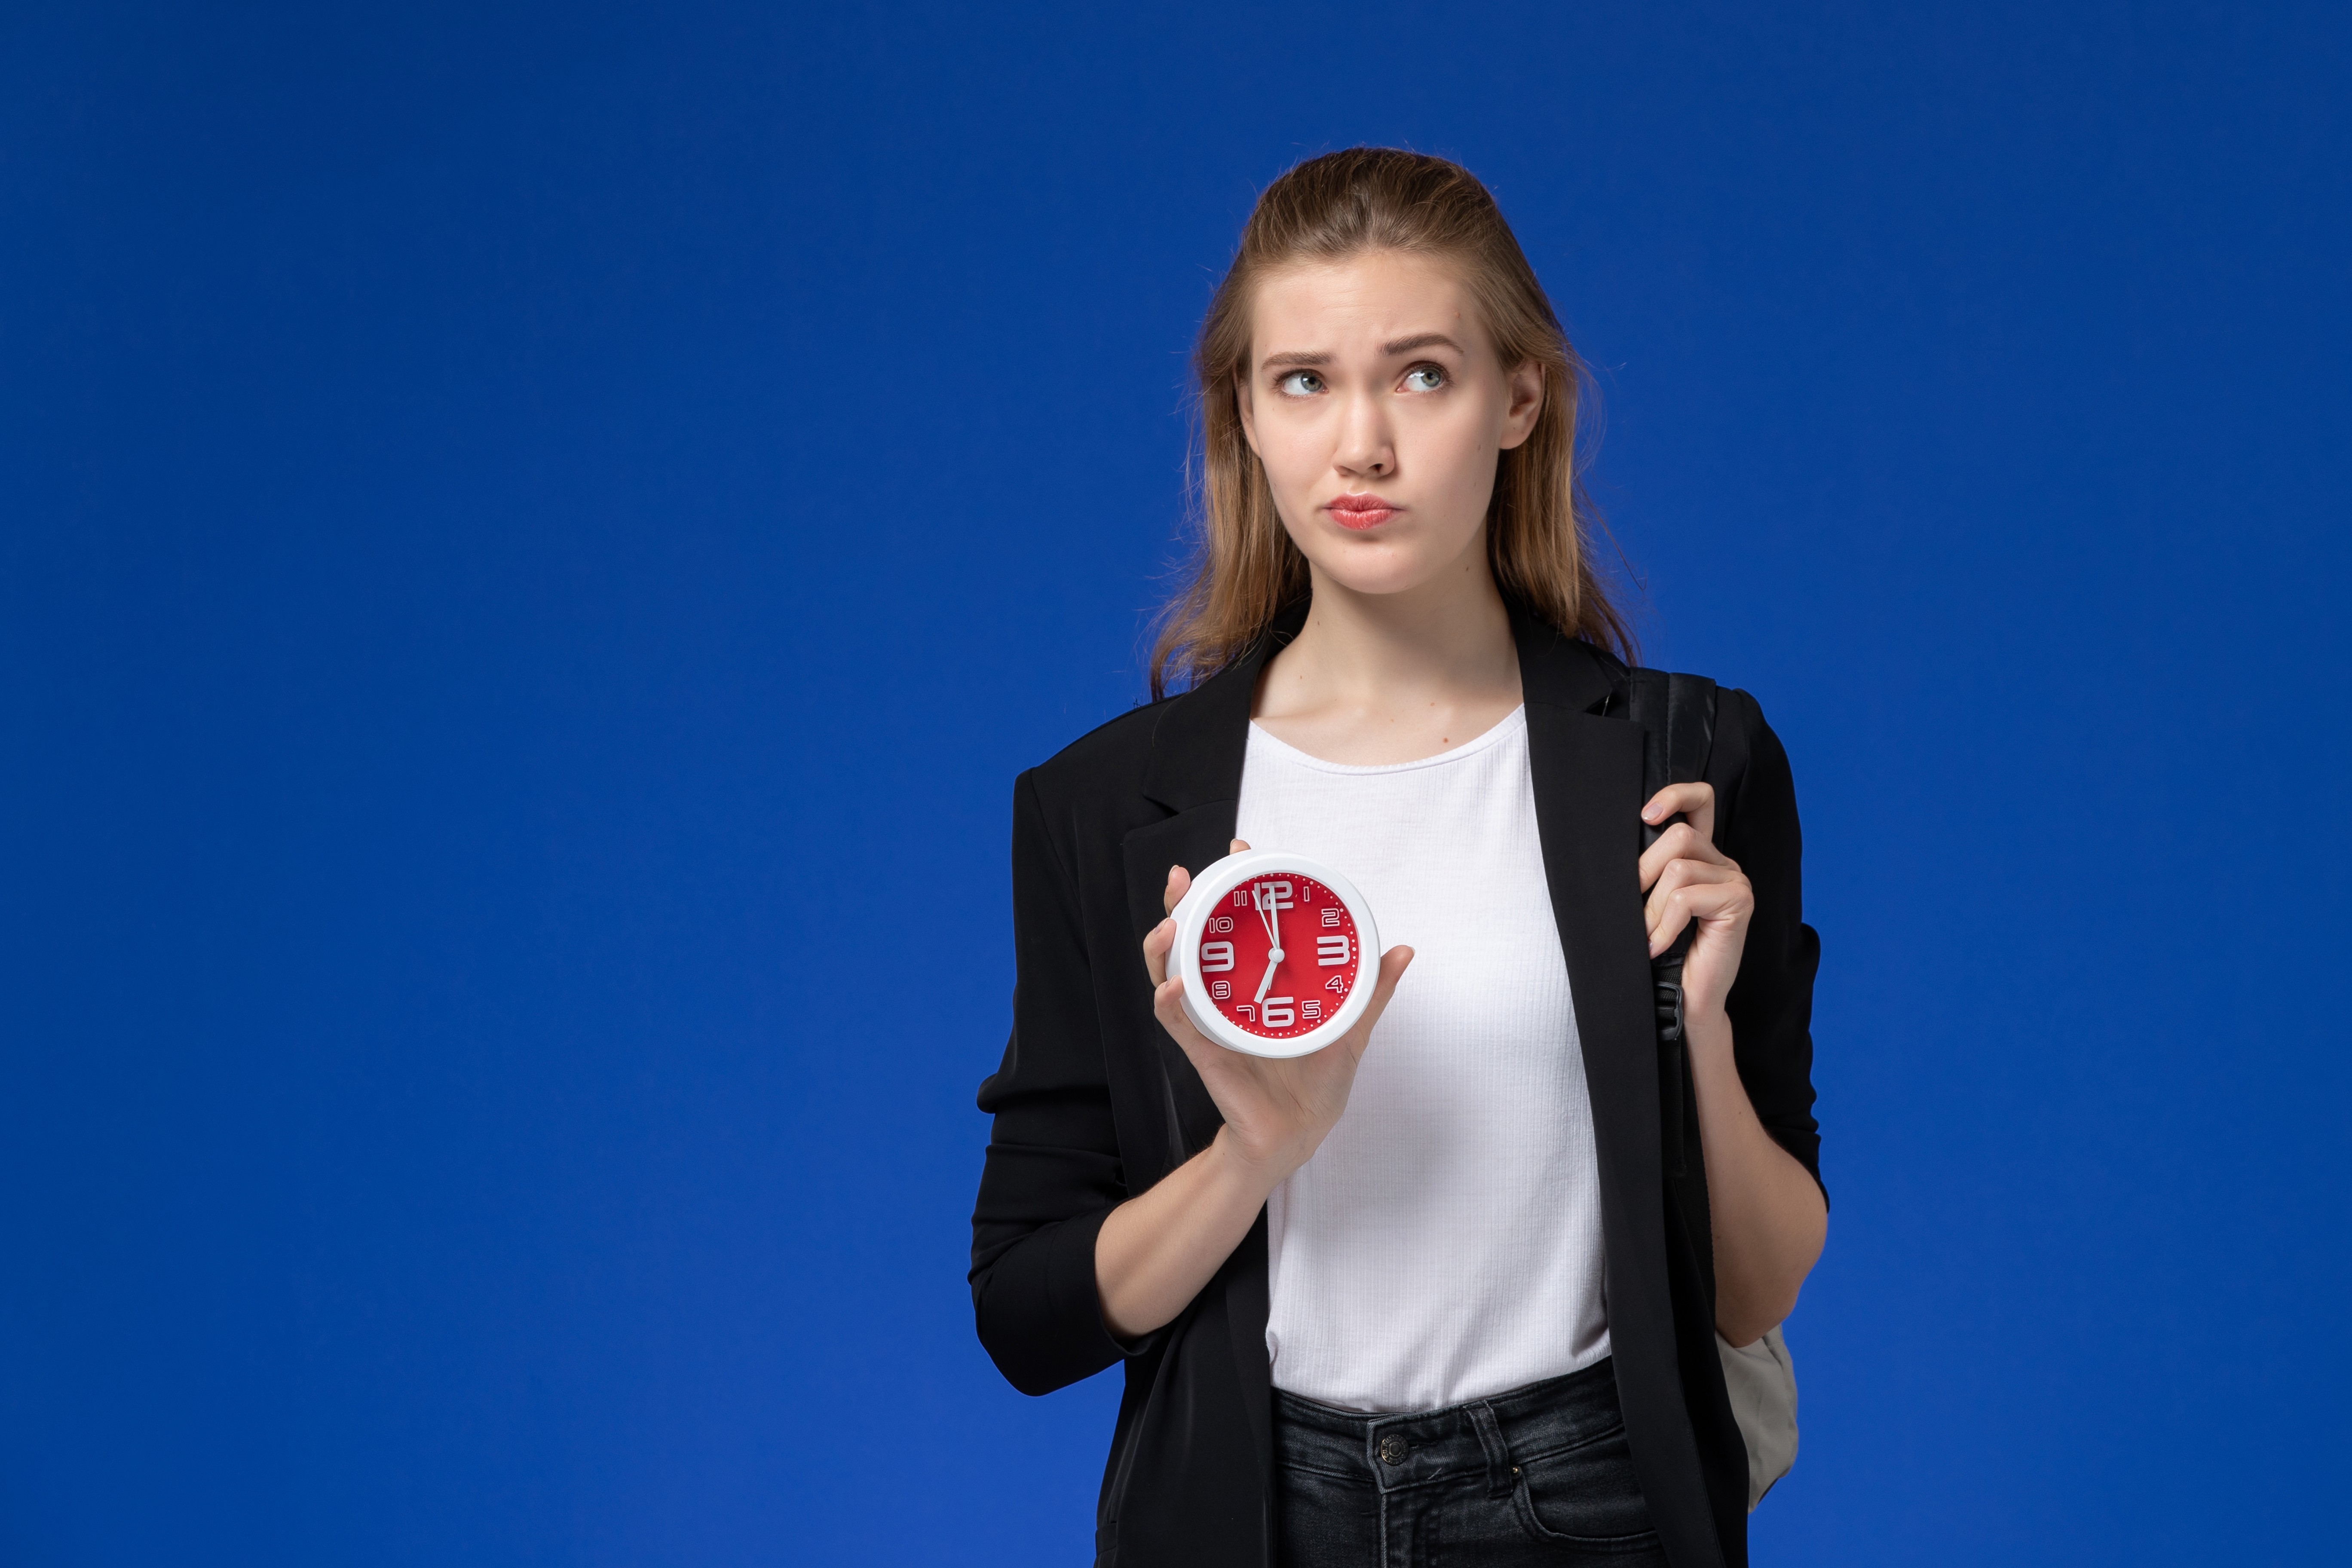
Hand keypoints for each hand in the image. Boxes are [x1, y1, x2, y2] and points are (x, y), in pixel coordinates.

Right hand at [1142, 839, 1413, 1183]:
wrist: (1299, 1135)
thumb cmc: (1318, 1084)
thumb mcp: (1350, 1029)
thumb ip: (1371, 991)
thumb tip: (1402, 949)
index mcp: (1253, 984)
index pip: (1232, 926)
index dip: (1229, 885)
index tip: (1240, 849)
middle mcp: (1224, 997)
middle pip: (1188, 941)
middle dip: (1179, 904)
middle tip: (1183, 876)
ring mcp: (1210, 1022)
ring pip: (1169, 976)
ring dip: (1163, 948)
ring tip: (1170, 924)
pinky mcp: (1205, 1052)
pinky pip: (1177, 1024)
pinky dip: (1170, 1004)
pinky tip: (1171, 987)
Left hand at [1638, 782, 1752, 1030]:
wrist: (1682, 999)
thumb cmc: (1661, 951)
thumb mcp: (1648, 901)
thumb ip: (1647, 869)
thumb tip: (1614, 844)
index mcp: (1703, 856)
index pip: (1700, 801)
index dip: (1676, 794)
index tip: (1646, 813)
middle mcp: (1723, 862)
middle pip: (1679, 836)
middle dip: (1644, 873)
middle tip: (1635, 913)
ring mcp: (1736, 881)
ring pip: (1678, 869)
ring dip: (1652, 908)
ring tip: (1649, 936)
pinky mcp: (1739, 903)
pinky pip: (1685, 898)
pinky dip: (1663, 925)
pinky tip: (1658, 946)